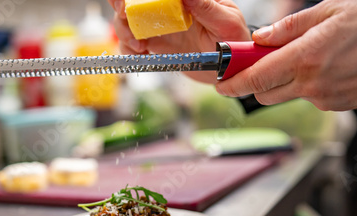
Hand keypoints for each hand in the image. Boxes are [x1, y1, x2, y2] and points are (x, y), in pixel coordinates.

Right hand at [107, 0, 250, 82]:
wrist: (231, 67)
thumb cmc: (234, 39)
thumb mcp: (227, 22)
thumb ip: (206, 6)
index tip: (131, 3)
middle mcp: (168, 8)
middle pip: (133, 1)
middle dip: (121, 5)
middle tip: (124, 16)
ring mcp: (159, 26)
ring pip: (127, 21)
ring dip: (123, 30)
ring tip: (137, 45)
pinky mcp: (155, 45)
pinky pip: (132, 45)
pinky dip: (128, 49)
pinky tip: (139, 54)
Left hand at [215, 0, 356, 110]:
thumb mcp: (334, 11)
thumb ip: (291, 26)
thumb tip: (261, 38)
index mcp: (306, 57)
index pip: (256, 77)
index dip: (233, 82)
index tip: (221, 82)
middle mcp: (310, 84)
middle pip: (264, 93)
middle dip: (256, 80)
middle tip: (261, 62)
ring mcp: (323, 99)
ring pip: (285, 96)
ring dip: (282, 82)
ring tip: (304, 59)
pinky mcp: (334, 107)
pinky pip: (308, 98)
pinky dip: (306, 86)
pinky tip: (327, 68)